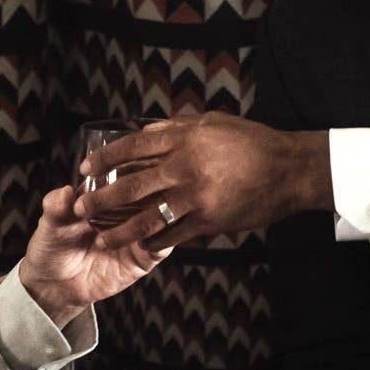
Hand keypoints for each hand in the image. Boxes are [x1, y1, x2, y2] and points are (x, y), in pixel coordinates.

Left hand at [18, 184, 169, 326]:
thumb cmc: (51, 248)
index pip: (122, 174)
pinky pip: (163, 245)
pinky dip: (158, 240)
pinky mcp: (145, 257)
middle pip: (145, 192)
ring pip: (159, 215)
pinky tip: (140, 242)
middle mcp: (125, 209)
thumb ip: (55, 208)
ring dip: (149, 216)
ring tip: (126, 225)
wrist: (56, 287)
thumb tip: (65, 191)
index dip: (123, 172)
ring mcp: (137, 232)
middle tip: (119, 206)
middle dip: (138, 195)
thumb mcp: (49, 226)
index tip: (115, 176)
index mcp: (103, 194)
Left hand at [74, 111, 331, 250]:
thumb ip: (178, 127)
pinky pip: (173, 235)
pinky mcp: (208, 221)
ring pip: (147, 218)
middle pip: (131, 186)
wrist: (289, 171)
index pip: (133, 147)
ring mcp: (195, 197)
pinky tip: (140, 247)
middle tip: (81, 208)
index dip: (105, 158)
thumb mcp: (212, 123)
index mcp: (183, 139)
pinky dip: (154, 242)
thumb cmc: (252, 142)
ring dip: (120, 230)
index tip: (85, 167)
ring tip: (100, 237)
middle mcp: (184, 168)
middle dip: (102, 199)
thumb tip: (148, 127)